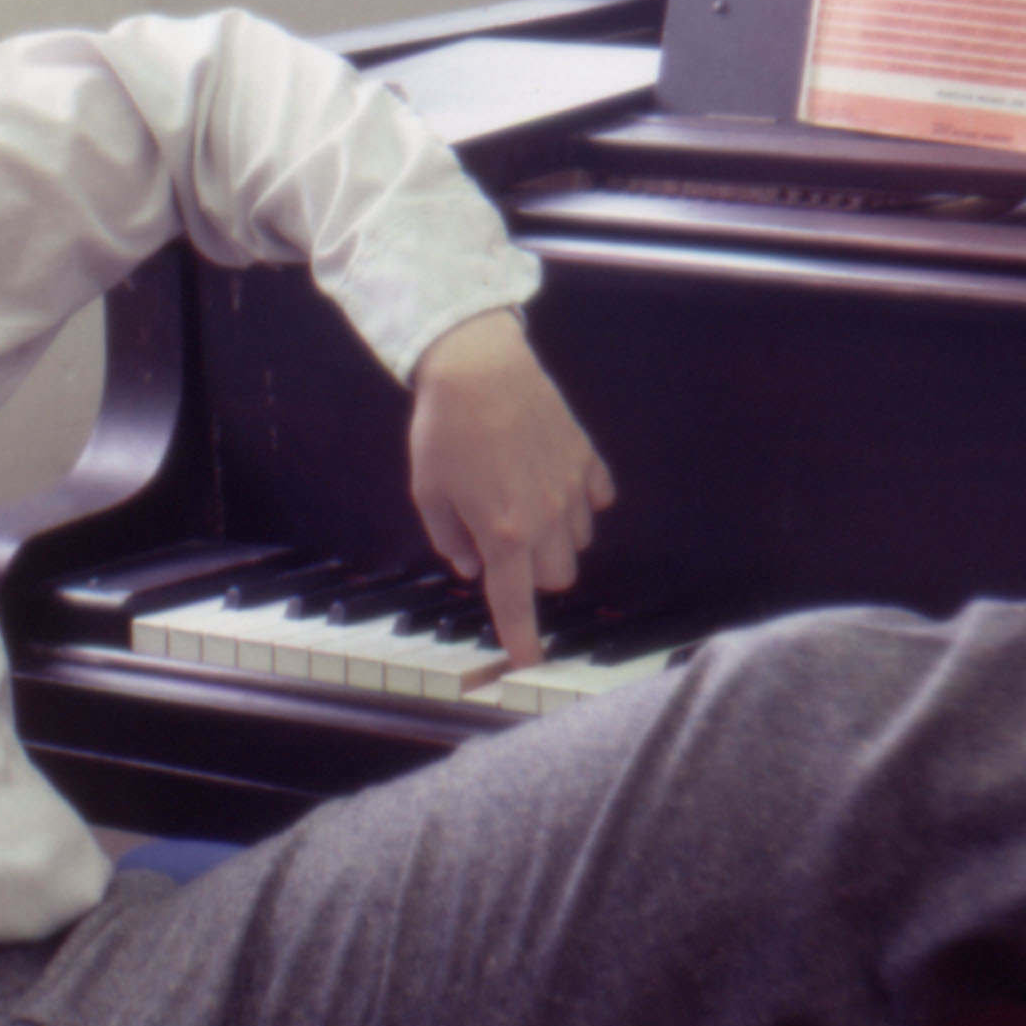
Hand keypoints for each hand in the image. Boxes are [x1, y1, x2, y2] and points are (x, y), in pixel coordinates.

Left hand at [408, 308, 615, 668]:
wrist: (479, 364)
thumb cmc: (445, 428)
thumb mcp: (429, 492)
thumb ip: (451, 538)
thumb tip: (473, 566)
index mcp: (503, 533)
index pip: (515, 602)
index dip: (522, 638)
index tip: (529, 662)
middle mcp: (546, 518)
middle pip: (556, 577)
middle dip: (533, 575)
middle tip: (504, 546)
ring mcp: (572, 487)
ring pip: (578, 542)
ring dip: (556, 540)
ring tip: (525, 506)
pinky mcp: (586, 457)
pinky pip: (597, 499)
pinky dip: (581, 503)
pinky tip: (556, 484)